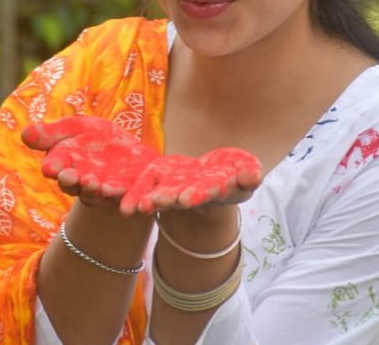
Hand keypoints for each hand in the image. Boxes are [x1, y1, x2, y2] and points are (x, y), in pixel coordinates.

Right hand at [21, 117, 159, 201]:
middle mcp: (82, 183)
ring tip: (100, 185)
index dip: (54, 168)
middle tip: (74, 176)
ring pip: (98, 195)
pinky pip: (127, 200)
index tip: (52, 167)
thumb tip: (24, 132)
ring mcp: (105, 191)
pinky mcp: (128, 194)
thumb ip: (52, 133)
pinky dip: (128, 201)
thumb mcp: (74, 128)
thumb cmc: (93, 137)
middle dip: (74, 182)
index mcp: (65, 166)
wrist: (127, 150)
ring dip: (97, 192)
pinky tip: (128, 198)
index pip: (56, 168)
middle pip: (75, 186)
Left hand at [120, 147, 262, 215]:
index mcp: (218, 188)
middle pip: (183, 194)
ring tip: (142, 206)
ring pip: (164, 193)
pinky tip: (125, 208)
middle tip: (157, 201)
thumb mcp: (247, 169)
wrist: (215, 172)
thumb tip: (252, 176)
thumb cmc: (234, 171)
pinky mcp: (160, 177)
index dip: (200, 194)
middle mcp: (195, 191)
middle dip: (171, 197)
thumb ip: (250, 173)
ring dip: (152, 200)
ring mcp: (176, 187)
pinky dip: (135, 195)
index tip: (188, 198)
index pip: (210, 190)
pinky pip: (145, 185)